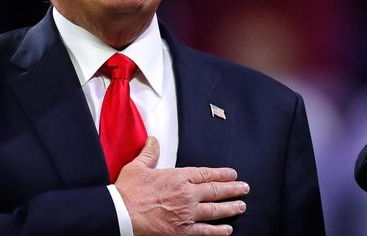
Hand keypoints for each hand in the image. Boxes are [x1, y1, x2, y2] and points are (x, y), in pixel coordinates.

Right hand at [115, 137, 248, 235]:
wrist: (122, 212)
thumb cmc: (129, 191)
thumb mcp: (138, 166)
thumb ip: (150, 153)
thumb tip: (154, 140)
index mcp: (178, 177)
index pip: (205, 174)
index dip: (221, 174)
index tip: (232, 174)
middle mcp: (187, 194)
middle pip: (215, 190)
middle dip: (232, 189)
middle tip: (244, 188)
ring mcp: (187, 213)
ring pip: (215, 210)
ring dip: (230, 208)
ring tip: (241, 206)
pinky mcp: (182, 230)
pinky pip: (205, 231)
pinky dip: (218, 231)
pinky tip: (227, 229)